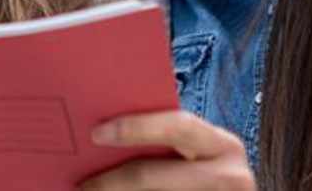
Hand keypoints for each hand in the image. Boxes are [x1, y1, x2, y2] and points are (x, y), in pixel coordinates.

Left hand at [77, 111, 254, 189]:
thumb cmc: (205, 177)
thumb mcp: (198, 156)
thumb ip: (168, 144)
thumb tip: (104, 137)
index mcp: (224, 146)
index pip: (177, 126)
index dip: (135, 128)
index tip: (97, 133)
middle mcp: (230, 176)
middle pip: (151, 174)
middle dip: (113, 180)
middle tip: (81, 185)